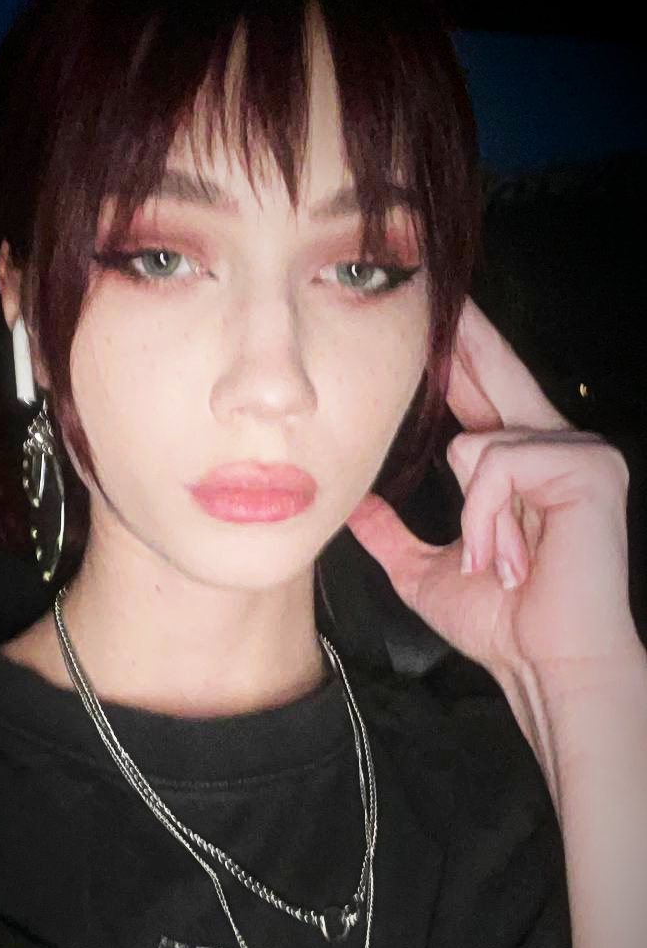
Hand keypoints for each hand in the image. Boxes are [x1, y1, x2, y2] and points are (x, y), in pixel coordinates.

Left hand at [346, 299, 637, 685]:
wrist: (544, 663)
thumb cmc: (501, 622)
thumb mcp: (428, 570)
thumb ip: (393, 534)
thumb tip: (356, 508)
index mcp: (521, 466)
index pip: (484, 394)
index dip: (459, 353)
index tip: (435, 315)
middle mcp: (555, 446)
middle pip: (498, 370)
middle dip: (467, 332)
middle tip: (441, 284)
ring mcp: (580, 452)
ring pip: (479, 444)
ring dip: (474, 520)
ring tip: (498, 563)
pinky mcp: (591, 467)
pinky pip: (500, 466)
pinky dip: (489, 519)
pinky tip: (512, 557)